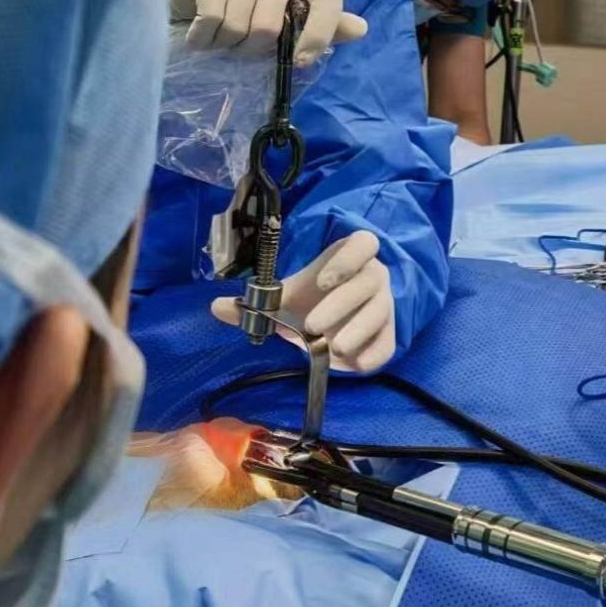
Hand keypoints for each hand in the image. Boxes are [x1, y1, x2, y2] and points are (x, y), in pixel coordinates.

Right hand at [154, 0, 366, 65]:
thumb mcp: (286, 7)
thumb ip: (323, 22)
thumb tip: (361, 30)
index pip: (328, 1)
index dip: (318, 36)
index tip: (300, 61)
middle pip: (271, 25)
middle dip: (251, 49)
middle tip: (239, 48)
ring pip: (240, 24)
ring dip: (224, 44)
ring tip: (219, 38)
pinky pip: (212, 18)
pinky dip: (203, 38)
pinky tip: (200, 34)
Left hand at [211, 232, 395, 372]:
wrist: (335, 324)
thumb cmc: (311, 301)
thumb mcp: (286, 298)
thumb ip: (255, 302)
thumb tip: (216, 307)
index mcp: (351, 257)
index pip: (364, 243)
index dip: (347, 259)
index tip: (323, 280)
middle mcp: (374, 276)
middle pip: (371, 281)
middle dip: (341, 304)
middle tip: (313, 326)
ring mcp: (385, 306)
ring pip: (381, 313)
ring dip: (357, 331)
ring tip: (331, 349)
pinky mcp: (389, 335)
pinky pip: (388, 344)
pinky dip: (372, 355)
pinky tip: (351, 363)